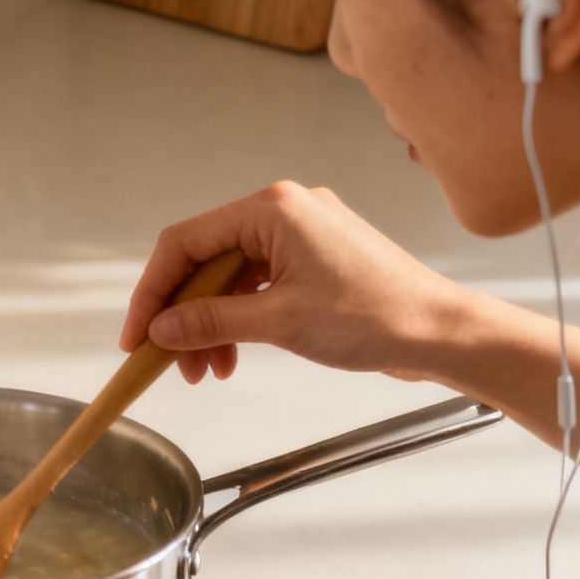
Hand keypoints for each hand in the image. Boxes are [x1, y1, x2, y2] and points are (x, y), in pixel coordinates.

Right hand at [117, 181, 472, 383]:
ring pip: (230, 277)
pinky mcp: (315, 258)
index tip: (135, 335)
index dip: (152, 292)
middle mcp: (284, 210)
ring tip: (206, 370)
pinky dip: (240, 319)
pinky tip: (234, 354)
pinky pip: (258, 284)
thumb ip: (212, 321)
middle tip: (169, 362)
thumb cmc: (378, 317)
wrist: (443, 334)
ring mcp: (302, 233)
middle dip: (183, 316)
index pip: (184, 244)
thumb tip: (161, 328)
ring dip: (210, 323)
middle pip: (205, 261)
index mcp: (272, 208)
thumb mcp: (280, 322)